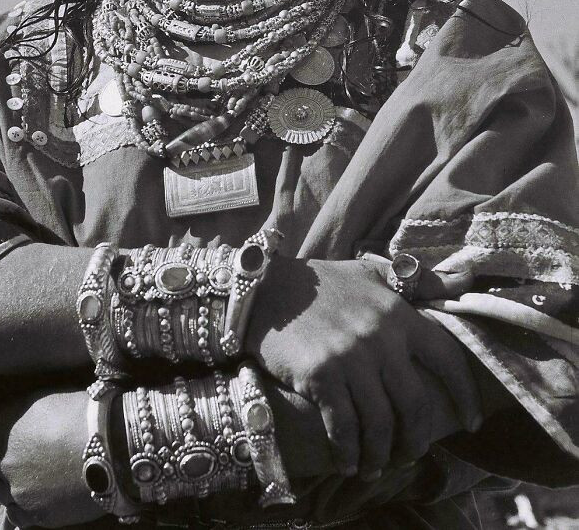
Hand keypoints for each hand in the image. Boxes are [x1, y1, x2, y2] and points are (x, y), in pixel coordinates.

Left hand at [0, 387, 101, 527]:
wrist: (114, 446)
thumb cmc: (88, 413)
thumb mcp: (50, 395)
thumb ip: (25, 406)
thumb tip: (16, 410)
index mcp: (6, 423)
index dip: (0, 427)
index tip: (14, 429)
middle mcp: (3, 457)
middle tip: (22, 455)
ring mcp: (17, 489)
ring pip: (2, 490)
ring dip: (13, 483)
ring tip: (37, 477)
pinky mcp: (33, 514)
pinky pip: (17, 514)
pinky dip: (25, 506)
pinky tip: (41, 496)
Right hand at [245, 256, 481, 480]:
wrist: (266, 289)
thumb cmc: (322, 284)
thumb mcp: (371, 275)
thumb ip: (419, 282)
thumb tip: (468, 279)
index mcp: (398, 313)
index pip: (447, 358)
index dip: (466, 394)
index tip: (472, 421)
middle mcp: (380, 336)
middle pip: (414, 405)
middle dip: (416, 439)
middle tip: (409, 453)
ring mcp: (350, 357)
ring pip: (380, 424)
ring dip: (380, 454)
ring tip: (374, 465)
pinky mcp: (320, 375)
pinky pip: (344, 427)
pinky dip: (349, 452)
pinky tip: (347, 462)